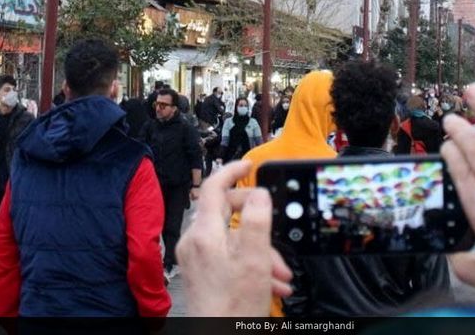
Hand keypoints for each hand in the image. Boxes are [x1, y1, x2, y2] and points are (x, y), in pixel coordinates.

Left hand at [175, 160, 292, 316]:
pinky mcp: (202, 272)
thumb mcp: (255, 260)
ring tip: (279, 274)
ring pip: (233, 238)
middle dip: (258, 223)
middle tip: (277, 234)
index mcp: (204, 233)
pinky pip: (228, 255)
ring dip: (260, 250)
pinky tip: (270, 283)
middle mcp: (195, 242)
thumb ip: (258, 221)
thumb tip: (259, 193)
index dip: (232, 170)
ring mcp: (196, 258)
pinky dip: (250, 262)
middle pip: (227, 212)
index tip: (249, 165)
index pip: (214, 186)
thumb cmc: (233, 309)